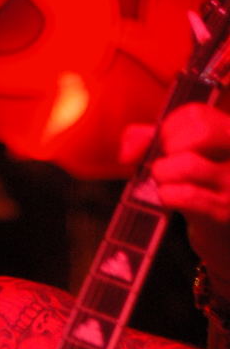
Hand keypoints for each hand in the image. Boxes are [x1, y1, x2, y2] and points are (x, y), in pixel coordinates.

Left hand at [121, 104, 229, 295]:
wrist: (224, 235)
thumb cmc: (199, 189)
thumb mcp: (181, 156)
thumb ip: (149, 142)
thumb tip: (128, 150)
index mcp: (229, 130)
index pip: (195, 113)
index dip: (167, 128)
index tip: (161, 146)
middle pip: (199, 131)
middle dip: (168, 147)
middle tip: (163, 164)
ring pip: (188, 164)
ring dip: (163, 174)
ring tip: (163, 183)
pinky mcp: (222, 211)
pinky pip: (186, 196)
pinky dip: (167, 196)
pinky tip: (168, 199)